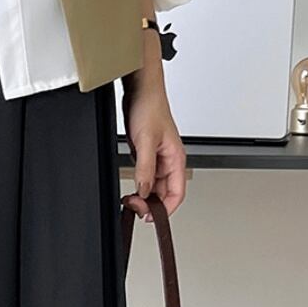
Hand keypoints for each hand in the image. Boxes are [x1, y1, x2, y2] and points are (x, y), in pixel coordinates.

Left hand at [122, 70, 186, 219]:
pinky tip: (130, 188)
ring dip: (144, 196)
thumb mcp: (145, 140)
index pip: (177, 194)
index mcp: (176, 159)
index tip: (149, 217)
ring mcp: (158, 158)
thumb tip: (144, 190)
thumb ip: (145, 168)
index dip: (165, 210)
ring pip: (155, 187)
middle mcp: (169, 161)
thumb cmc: (149, 107)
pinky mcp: (147, 154)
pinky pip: (146, 177)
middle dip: (151, 204)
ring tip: (130, 200)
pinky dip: (139, 185)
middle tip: (133, 206)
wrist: (140, 90)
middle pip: (165, 193)